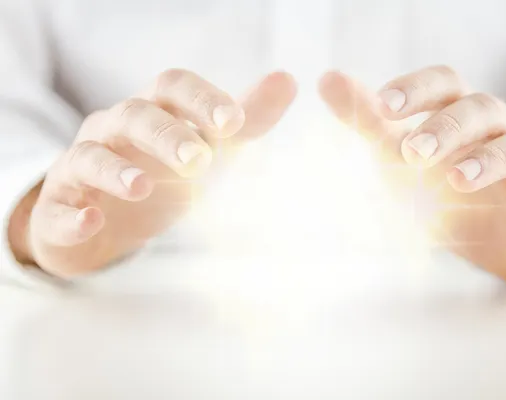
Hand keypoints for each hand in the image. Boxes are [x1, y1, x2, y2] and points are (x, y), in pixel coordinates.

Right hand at [11, 69, 296, 276]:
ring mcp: (82, 166)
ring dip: (117, 170)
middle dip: (166, 134)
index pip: (173, 87)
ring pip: (91, 156)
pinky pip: (58, 206)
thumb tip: (288, 79)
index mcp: (155, 111)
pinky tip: (91, 221)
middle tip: (200, 161)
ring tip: (144, 186)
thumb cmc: (162, 173)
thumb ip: (245, 118)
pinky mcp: (61, 206)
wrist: (107, 220)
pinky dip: (72, 213)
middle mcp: (115, 129)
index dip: (201, 99)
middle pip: (134, 116)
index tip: (235, 122)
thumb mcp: (208, 146)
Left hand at [319, 66, 505, 287]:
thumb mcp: (402, 152)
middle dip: (446, 128)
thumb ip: (369, 119)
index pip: (446, 84)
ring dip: (489, 161)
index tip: (382, 105)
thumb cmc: (444, 187)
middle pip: (481, 112)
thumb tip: (327, 79)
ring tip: (456, 180)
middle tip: (410, 152)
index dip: (417, 89)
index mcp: (464, 115)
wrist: (495, 241)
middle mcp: (502, 132)